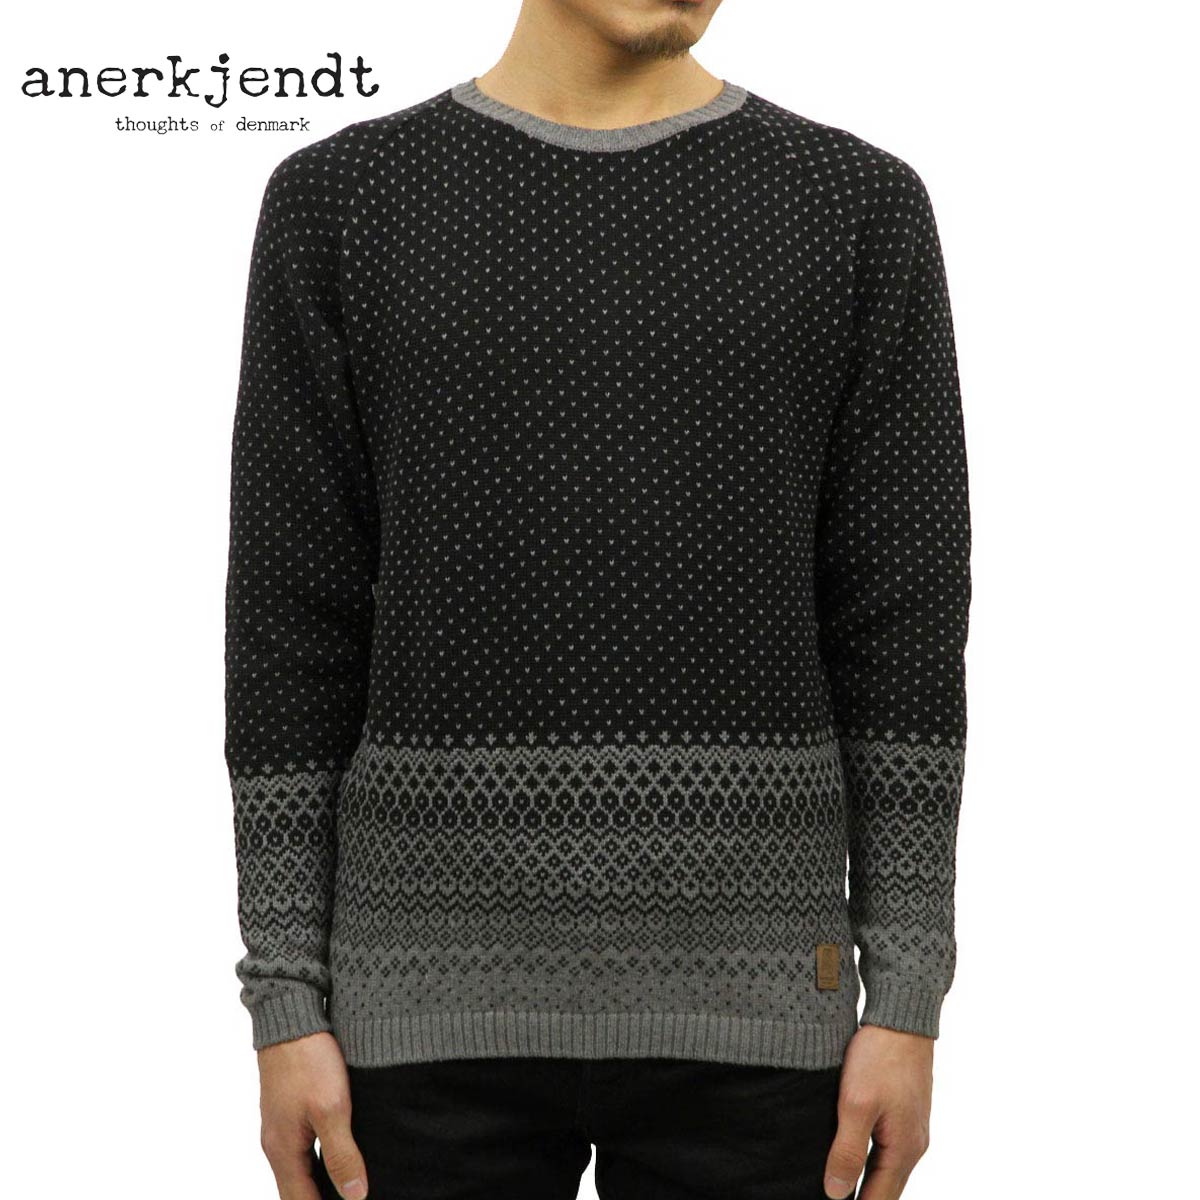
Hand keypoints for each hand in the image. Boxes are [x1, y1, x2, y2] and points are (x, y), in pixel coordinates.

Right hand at [257, 1030, 367, 1199]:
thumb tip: (355, 1196)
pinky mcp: (288, 1109)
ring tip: (350, 1185)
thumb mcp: (332, 1109)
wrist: (291, 1018)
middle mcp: (276, 1144)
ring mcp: (280, 1126)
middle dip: (322, 1199)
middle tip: (354, 1195)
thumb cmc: (309, 1061)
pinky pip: (302, 1148)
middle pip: (297, 1190)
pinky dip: (319, 1161)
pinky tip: (340, 1154)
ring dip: (320, 1183)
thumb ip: (342, 1155)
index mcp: (283, 1151)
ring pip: (300, 1170)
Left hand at [823, 1024, 933, 1199]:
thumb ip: (847, 1151)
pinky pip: (888, 1148)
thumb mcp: (855, 1104)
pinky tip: (852, 1155)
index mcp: (903, 1150)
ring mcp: (911, 1127)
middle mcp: (913, 1144)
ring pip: (886, 1168)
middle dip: (862, 1198)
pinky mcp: (905, 1111)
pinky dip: (871, 1160)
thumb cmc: (879, 1057)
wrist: (901, 1019)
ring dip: (866, 1180)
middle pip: (886, 1188)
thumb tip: (837, 1194)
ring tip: (837, 1185)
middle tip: (831, 1196)